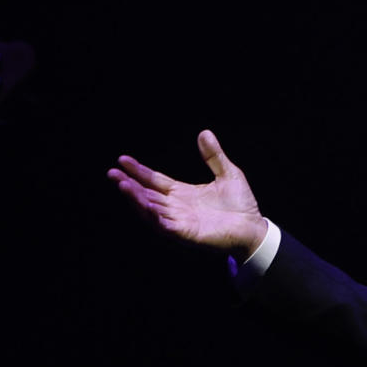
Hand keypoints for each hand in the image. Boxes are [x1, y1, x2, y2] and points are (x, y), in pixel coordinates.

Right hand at [108, 130, 268, 256]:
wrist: (254, 228)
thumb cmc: (241, 204)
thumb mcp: (228, 174)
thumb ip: (213, 156)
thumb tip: (204, 133)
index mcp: (182, 193)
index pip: (155, 180)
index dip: (139, 171)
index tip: (122, 160)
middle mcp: (177, 207)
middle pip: (147, 194)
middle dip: (129, 185)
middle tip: (112, 174)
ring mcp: (180, 221)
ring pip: (152, 210)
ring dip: (137, 199)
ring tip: (123, 186)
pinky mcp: (187, 233)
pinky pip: (166, 226)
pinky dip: (155, 217)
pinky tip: (146, 206)